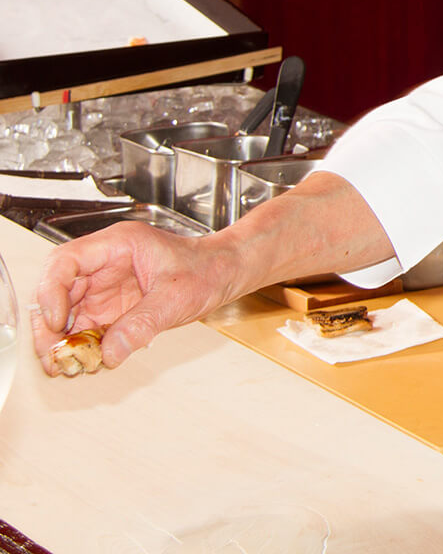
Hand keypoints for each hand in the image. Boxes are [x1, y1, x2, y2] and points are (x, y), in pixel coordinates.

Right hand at [31, 221, 239, 374]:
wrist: (226, 273)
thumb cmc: (207, 269)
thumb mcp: (176, 297)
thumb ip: (141, 324)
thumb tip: (109, 354)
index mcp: (117, 245)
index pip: (66, 261)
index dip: (52, 291)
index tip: (56, 321)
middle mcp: (104, 263)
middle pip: (58, 290)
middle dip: (49, 324)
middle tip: (50, 354)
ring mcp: (105, 285)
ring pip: (67, 311)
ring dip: (60, 339)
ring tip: (60, 365)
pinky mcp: (111, 306)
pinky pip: (85, 325)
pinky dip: (78, 344)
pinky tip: (78, 362)